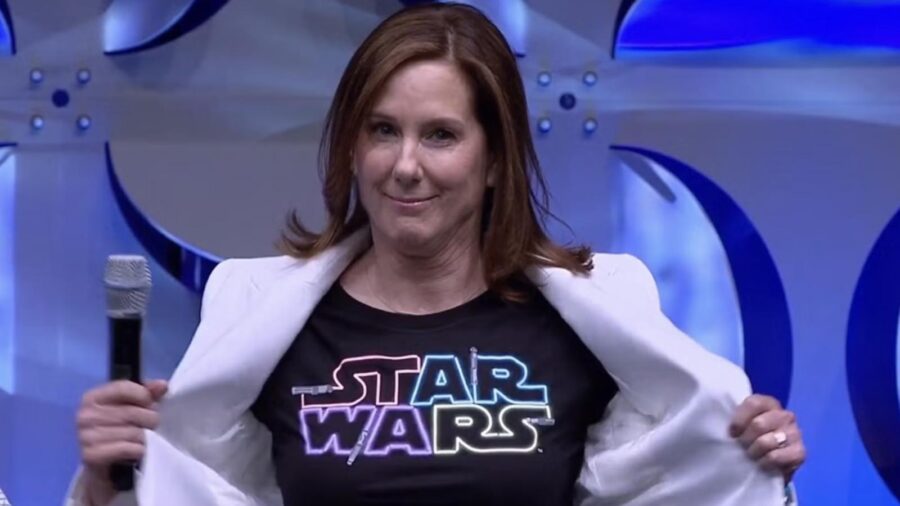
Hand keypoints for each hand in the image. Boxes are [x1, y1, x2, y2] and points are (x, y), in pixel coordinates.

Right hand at [76, 379, 167, 504]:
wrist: (105, 468)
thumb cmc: (120, 431)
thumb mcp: (133, 407)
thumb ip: (148, 393)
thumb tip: (162, 385)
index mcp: (92, 398)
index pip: (123, 388)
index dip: (144, 396)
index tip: (151, 404)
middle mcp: (84, 415)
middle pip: (131, 412)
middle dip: (150, 419)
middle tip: (151, 426)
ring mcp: (85, 436)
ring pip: (132, 432)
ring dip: (145, 437)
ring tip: (144, 439)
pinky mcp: (90, 456)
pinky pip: (127, 449)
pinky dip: (139, 450)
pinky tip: (138, 451)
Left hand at [729, 394, 805, 482]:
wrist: (767, 463)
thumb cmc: (749, 439)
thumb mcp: (739, 424)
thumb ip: (731, 415)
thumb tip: (716, 412)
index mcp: (769, 403)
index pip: (754, 403)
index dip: (739, 420)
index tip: (732, 433)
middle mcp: (785, 415)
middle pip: (759, 424)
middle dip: (745, 439)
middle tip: (742, 446)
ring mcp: (795, 433)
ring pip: (767, 441)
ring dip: (754, 451)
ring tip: (751, 455)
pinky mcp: (800, 452)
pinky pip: (777, 457)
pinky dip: (766, 462)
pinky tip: (762, 464)